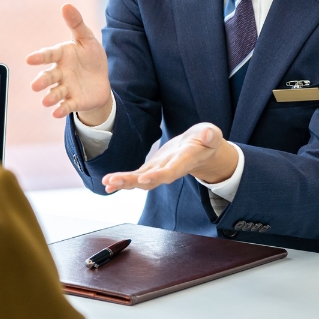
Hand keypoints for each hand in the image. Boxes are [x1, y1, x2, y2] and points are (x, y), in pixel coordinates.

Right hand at [26, 4, 112, 124]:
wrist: (101, 81)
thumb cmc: (90, 57)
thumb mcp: (87, 39)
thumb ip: (76, 24)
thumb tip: (66, 5)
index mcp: (61, 55)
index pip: (48, 55)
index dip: (39, 57)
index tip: (29, 59)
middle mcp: (60, 72)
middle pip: (48, 76)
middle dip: (42, 81)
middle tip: (35, 86)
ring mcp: (66, 87)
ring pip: (55, 93)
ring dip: (49, 97)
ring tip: (45, 101)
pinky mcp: (74, 101)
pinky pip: (67, 106)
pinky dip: (61, 110)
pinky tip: (56, 113)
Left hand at [102, 123, 237, 192]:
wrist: (201, 151)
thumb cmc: (206, 140)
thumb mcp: (211, 134)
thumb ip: (210, 136)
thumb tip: (208, 134)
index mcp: (184, 161)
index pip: (171, 171)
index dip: (159, 176)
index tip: (145, 179)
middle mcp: (170, 169)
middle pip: (151, 179)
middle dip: (132, 181)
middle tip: (114, 182)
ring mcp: (159, 170)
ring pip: (140, 180)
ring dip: (123, 182)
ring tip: (107, 183)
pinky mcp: (152, 168)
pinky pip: (136, 177)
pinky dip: (122, 180)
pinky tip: (108, 183)